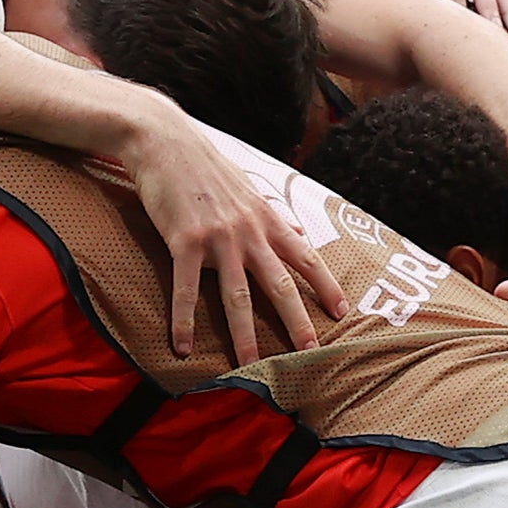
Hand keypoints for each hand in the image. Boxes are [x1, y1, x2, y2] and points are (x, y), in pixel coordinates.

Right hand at [116, 97, 345, 359]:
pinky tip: (182, 347)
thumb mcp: (247, 189)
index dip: (325, 285)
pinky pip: (185, 290)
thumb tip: (297, 234)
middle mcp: (248, 232)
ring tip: (251, 366)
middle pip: (278, 284)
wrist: (165, 142)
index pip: (305, 257)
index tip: (342, 312)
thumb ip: (272, 217)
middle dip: (296, 321)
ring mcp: (216, 238)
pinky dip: (184, 321)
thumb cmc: (205, 166)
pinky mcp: (183, 242)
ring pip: (236, 296)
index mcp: (265, 219)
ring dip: (244, 334)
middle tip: (310, 353)